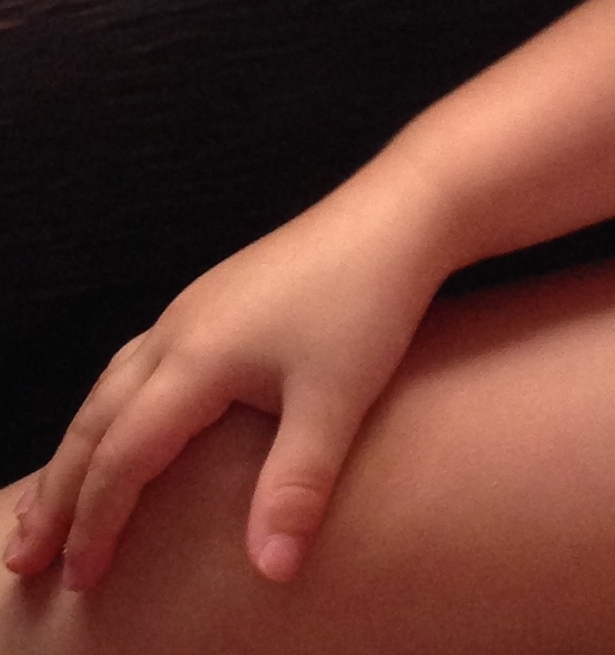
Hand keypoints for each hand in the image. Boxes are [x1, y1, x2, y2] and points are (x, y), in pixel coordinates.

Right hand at [3, 165, 448, 591]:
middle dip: (58, 492)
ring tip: (54, 502)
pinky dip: (110, 408)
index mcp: (197, 357)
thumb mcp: (339, 399)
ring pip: (111, 385)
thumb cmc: (371, 299)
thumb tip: (270, 573)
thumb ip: (296, 486)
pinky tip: (123, 423)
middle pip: (95, 420)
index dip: (97, 522)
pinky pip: (136, 361)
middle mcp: (180, 327)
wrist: (402, 210)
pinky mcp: (219, 295)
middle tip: (24, 555)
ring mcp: (196, 305)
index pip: (123, 456)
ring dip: (78, 447)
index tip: (78, 579)